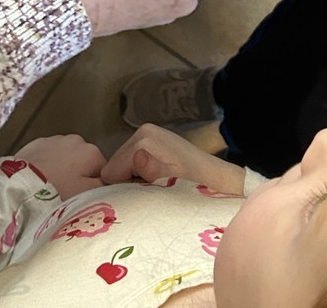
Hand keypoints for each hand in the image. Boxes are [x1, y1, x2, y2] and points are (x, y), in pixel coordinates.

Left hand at [15, 135, 105, 199]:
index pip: (104, 171)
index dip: (96, 187)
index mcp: (92, 151)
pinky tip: (38, 180)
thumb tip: (111, 184)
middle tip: (66, 195)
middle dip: (78, 176)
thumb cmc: (55, 194)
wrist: (17, 188)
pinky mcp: (34, 143)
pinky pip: (47, 156)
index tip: (84, 199)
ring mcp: (54, 139)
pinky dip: (45, 166)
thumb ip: (105, 189)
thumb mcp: (87, 197)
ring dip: (62, 170)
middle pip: (84, 162)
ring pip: (65, 158)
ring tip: (50, 189)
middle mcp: (76, 139)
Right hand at [101, 124, 244, 194]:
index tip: (140, 196)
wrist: (217, 180)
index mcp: (144, 138)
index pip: (109, 171)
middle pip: (114, 167)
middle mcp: (143, 131)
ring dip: (133, 180)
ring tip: (154, 187)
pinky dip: (139, 174)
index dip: (121, 189)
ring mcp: (147, 134)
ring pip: (122, 167)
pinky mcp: (152, 140)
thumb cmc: (195, 185)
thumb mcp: (172, 182)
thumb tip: (138, 157)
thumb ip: (152, 171)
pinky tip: (156, 180)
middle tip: (149, 192)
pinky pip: (132, 163)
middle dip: (126, 183)